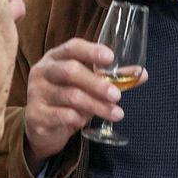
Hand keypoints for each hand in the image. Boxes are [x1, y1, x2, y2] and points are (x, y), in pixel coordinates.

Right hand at [23, 37, 145, 167]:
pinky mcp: (35, 114)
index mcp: (55, 58)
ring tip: (116, 114)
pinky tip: (86, 123)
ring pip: (70, 96)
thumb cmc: (67, 101)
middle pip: (70, 71)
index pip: (72, 47)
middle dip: (97, 83)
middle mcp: (43, 71)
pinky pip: (60, 115)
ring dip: (96, 106)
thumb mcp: (87, 87)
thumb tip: (142, 74)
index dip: (91, 50)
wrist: (41, 129)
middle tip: (117, 95)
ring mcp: (36, 92)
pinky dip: (77, 119)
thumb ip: (111, 79)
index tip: (110, 58)